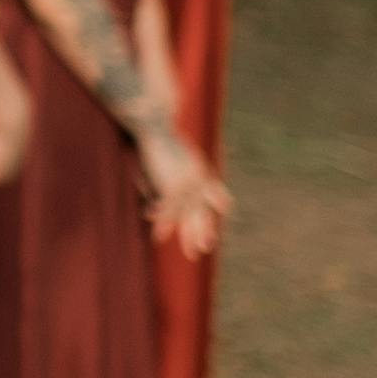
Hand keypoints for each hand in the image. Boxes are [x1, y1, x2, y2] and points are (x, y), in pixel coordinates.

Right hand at [144, 132, 226, 256]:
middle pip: (202, 211)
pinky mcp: (173, 188)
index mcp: (198, 170)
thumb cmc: (157, 139)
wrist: (154, 123)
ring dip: (187, 236)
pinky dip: (163, 225)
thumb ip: (164, 183)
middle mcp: (197, 180)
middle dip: (203, 231)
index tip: (222, 213)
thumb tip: (156, 206)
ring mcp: (187, 185)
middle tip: (205, 249)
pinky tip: (158, 237)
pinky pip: (168, 213)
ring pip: (188, 217)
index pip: (214, 192)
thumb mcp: (168, 160)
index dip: (218, 204)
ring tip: (190, 254)